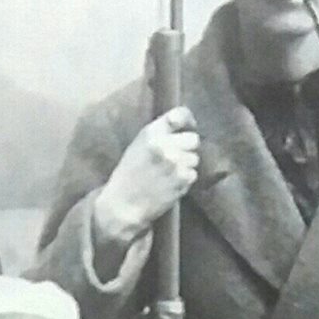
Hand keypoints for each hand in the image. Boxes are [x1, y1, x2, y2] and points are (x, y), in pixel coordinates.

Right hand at [93, 107, 200, 247]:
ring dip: (186, 166)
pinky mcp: (182, 179)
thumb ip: (159, 134)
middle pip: (193, 139)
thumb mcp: (139, 145)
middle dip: (187, 148)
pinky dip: (185, 180)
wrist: (124, 204)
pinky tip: (170, 184)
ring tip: (168, 174)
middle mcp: (165, 144)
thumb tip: (185, 127)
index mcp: (151, 132)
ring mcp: (175, 162)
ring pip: (194, 159)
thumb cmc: (129, 175)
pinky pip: (193, 174)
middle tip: (175, 158)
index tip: (190, 126)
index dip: (188, 120)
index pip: (180, 114)